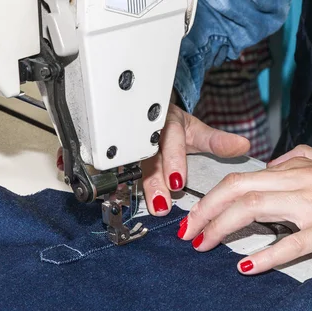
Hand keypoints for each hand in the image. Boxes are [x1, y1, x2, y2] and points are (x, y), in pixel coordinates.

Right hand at [57, 103, 249, 213]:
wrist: (145, 105)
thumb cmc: (169, 123)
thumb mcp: (195, 130)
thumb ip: (216, 141)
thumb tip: (242, 146)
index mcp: (166, 123)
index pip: (171, 142)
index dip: (173, 163)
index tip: (177, 184)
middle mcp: (141, 128)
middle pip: (143, 155)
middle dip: (149, 180)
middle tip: (157, 203)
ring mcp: (119, 133)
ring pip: (115, 154)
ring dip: (114, 176)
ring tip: (115, 197)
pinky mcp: (100, 138)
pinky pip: (86, 147)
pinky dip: (78, 159)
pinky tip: (69, 169)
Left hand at [178, 145, 311, 274]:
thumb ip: (300, 161)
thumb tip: (270, 168)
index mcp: (300, 168)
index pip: (243, 177)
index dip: (212, 196)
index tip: (196, 216)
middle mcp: (303, 181)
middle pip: (239, 189)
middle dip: (205, 211)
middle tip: (187, 234)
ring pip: (257, 208)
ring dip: (223, 229)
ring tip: (204, 247)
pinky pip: (294, 241)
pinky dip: (267, 255)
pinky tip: (248, 267)